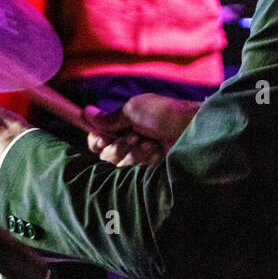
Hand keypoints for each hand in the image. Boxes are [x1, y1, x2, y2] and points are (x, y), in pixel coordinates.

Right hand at [85, 94, 202, 167]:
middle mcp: (128, 140)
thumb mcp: (134, 109)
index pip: (97, 138)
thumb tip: (86, 112)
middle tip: (135, 136)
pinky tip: (156, 151)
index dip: (96, 141)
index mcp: (123, 124)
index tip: (101, 139)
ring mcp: (139, 156)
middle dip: (118, 145)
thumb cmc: (165, 113)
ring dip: (132, 151)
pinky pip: (133, 170)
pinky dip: (143, 158)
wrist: (191, 129)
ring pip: (118, 163)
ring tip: (149, 142)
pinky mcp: (149, 169)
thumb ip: (110, 117)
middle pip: (105, 154)